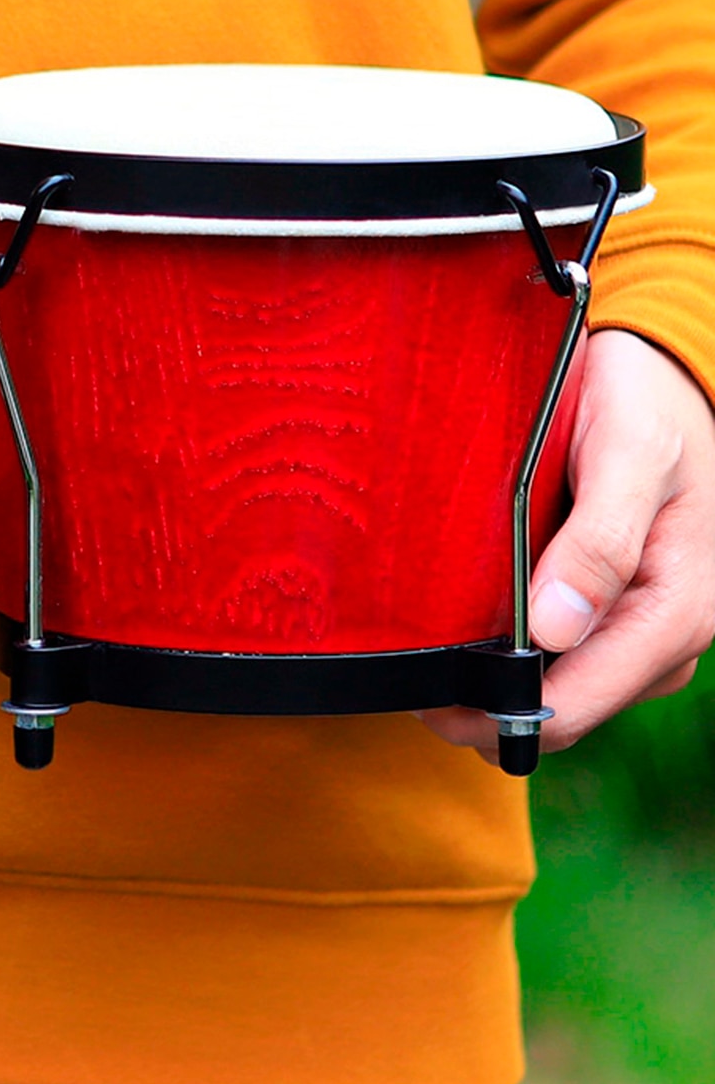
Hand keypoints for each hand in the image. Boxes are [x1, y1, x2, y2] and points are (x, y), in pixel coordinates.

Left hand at [422, 328, 714, 763]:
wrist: (665, 373)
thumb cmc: (650, 406)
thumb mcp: (630, 456)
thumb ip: (600, 542)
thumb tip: (556, 630)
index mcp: (676, 613)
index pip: (577, 706)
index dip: (498, 710)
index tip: (429, 694)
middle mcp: (661, 636)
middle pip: (559, 708)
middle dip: (484, 699)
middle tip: (408, 667)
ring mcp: (634, 626)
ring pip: (551, 685)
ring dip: (489, 676)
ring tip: (424, 642)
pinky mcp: (610, 608)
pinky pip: (553, 651)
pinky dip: (505, 646)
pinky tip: (459, 619)